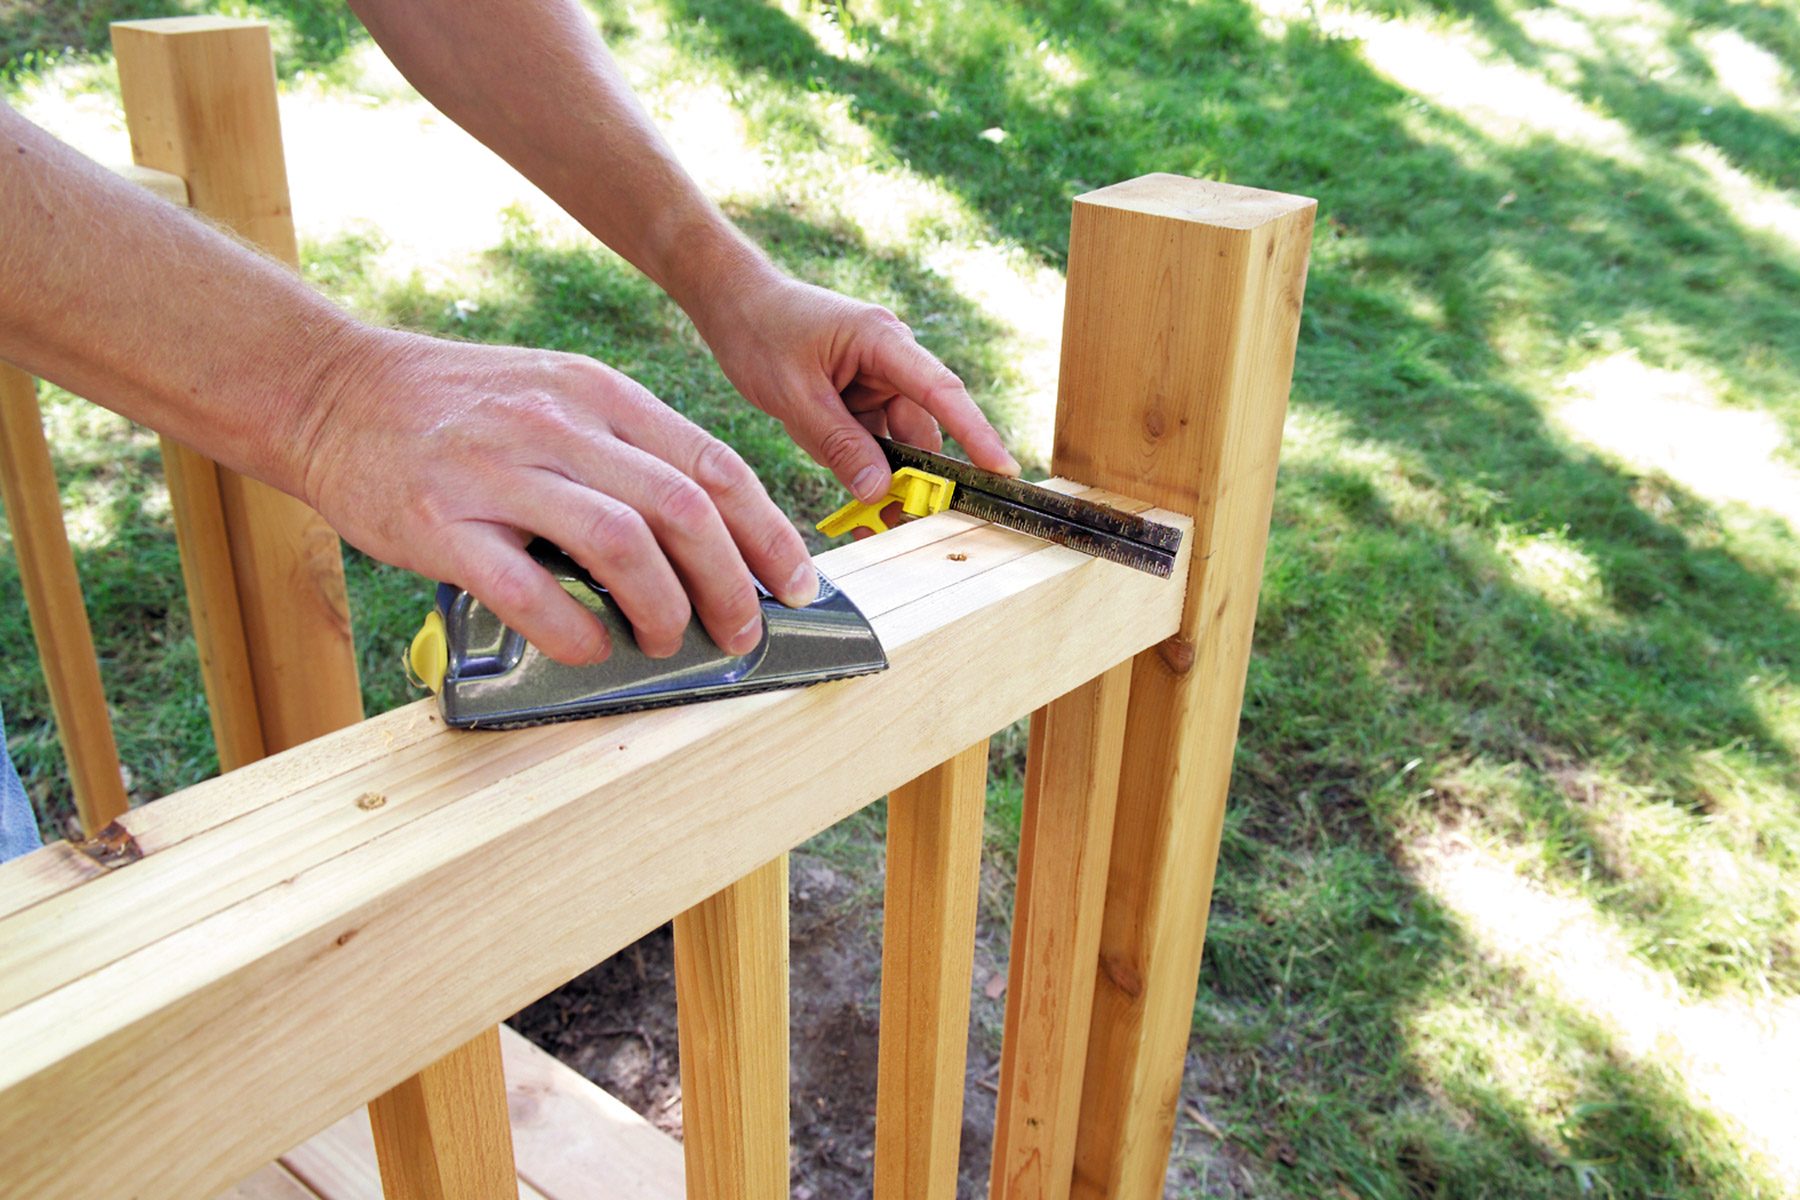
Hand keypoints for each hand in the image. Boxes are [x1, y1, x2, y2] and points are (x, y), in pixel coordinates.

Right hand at [297, 327, 817, 665]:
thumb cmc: (456, 408)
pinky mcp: (440, 523)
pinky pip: (527, 590)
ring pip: (623, 546)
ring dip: (665, 608)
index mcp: (599, 394)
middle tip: (742, 632)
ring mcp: (498, 472)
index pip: (714, 466)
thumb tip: (704, 533)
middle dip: (732, 584)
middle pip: (684, 510)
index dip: (768, 533)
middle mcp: (559, 425)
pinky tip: (591, 646)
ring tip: (668, 640)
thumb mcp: (554, 396)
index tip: (796, 582)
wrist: (329, 390)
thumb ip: (624, 453)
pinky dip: (575, 629)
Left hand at [698, 275, 1019, 503]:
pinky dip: (858, 464)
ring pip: (893, 441)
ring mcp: (875, 379)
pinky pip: (870, 440)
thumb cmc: (762, 331)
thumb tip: (879, 491)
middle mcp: (890, 359)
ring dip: (879, 474)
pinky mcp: (859, 396)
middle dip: (915, 476)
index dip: (976, 433)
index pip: (942, 392)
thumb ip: (838, 444)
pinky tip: (839, 475)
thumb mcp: (794, 394)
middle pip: (920, 428)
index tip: (1002, 470)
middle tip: (908, 521)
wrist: (732, 303)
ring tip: (859, 500)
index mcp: (882, 341)